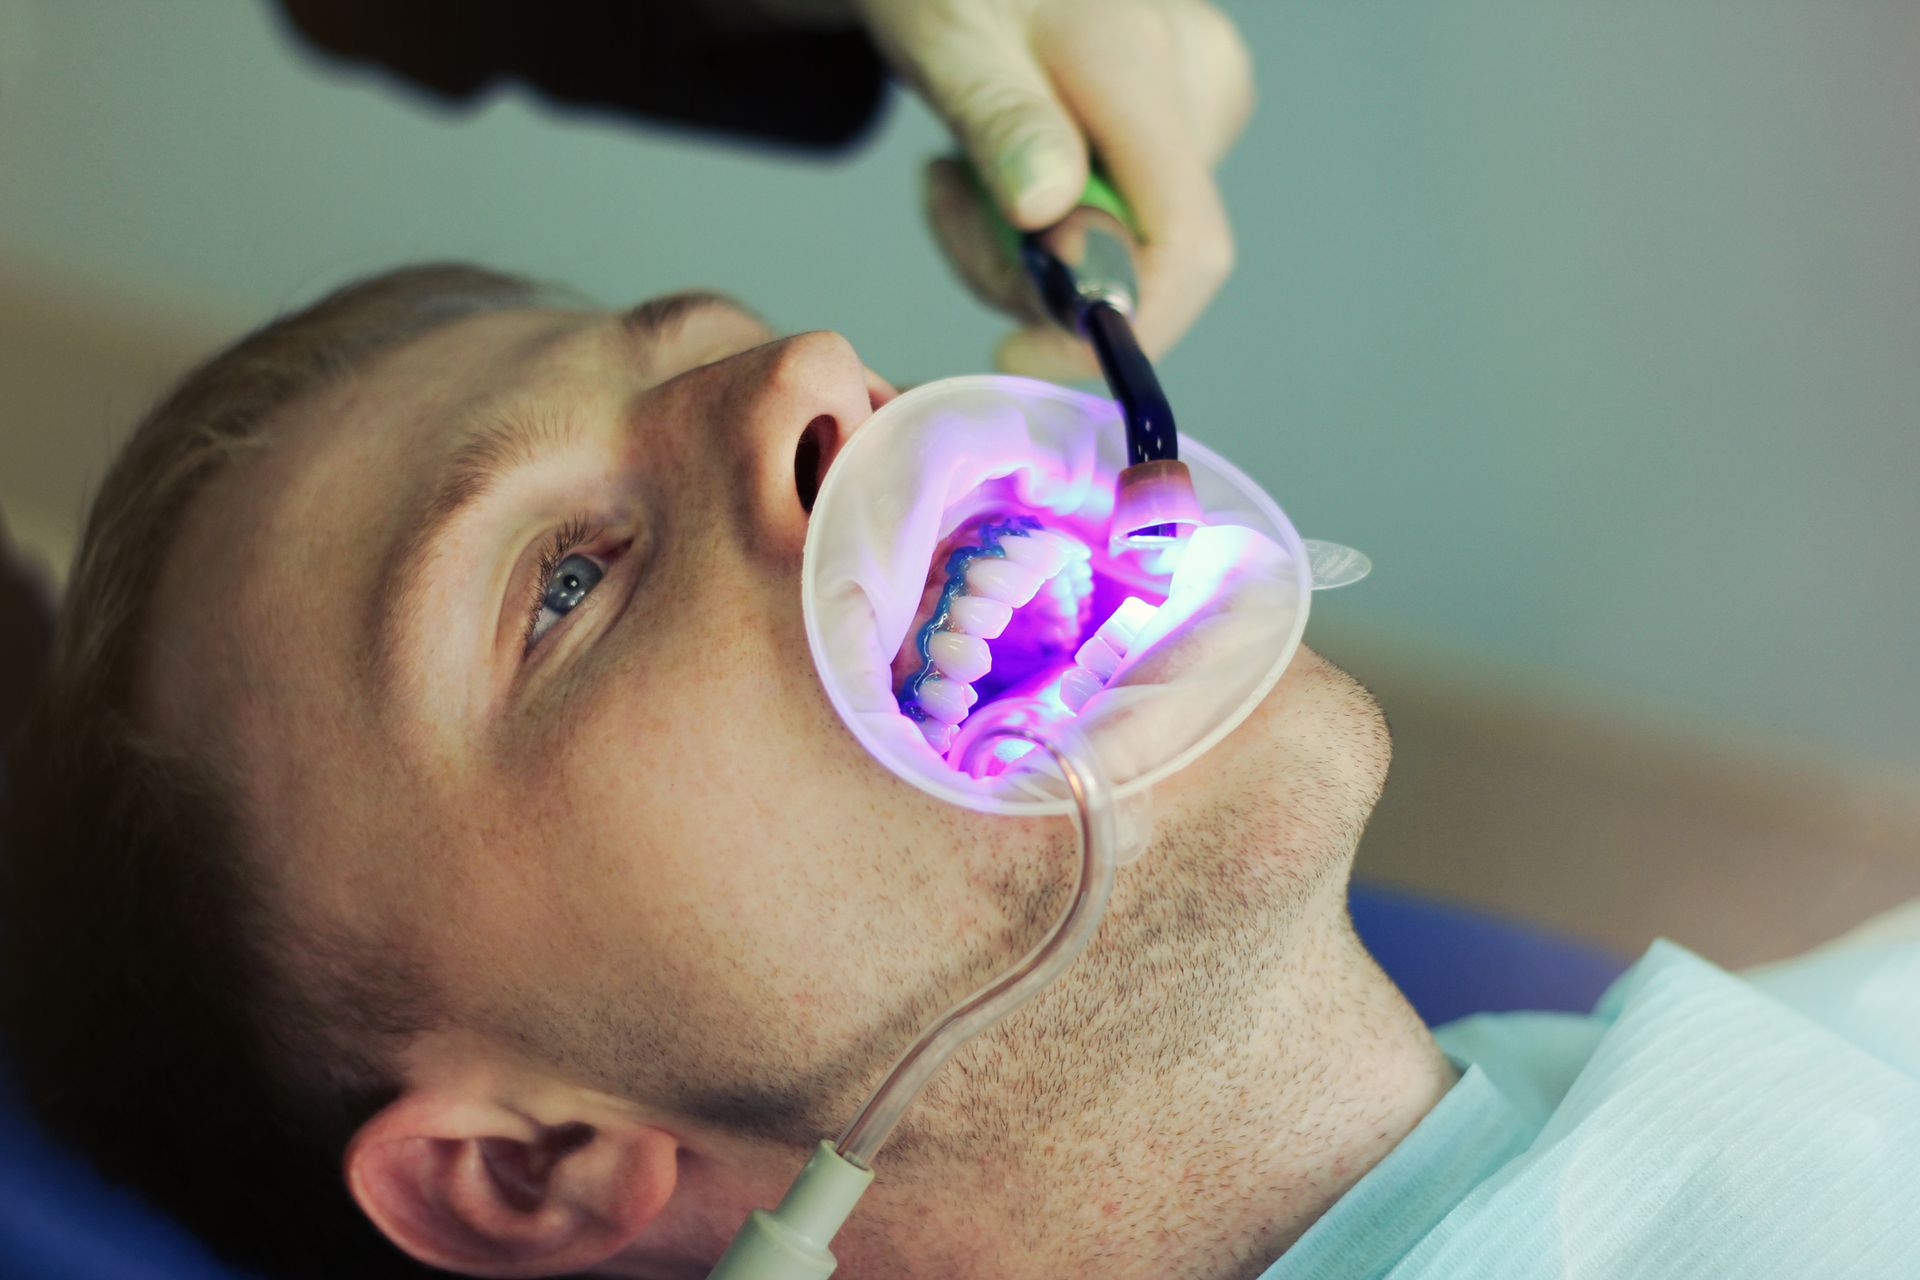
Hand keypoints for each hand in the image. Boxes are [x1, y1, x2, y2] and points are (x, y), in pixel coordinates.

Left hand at [857, 0, 1253, 379]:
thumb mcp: (949, 42)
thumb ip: (1002, 124)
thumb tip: (1050, 212)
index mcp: (1146, 62)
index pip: (1184, 246)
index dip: (1116, 328)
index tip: (1015, 352)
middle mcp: (1199, 88)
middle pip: (1140, 264)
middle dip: (1026, 277)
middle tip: (945, 201)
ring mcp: (1197, 112)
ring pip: (1115, 261)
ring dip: (1013, 257)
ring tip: (957, 173)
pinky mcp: (1176, 138)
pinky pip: (1107, 235)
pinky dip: (1033, 237)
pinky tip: (995, 168)